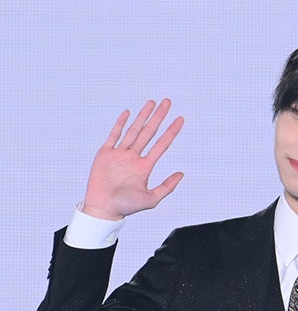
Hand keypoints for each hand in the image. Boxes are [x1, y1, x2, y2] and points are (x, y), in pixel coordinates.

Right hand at [82, 100, 184, 220]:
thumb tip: (182, 174)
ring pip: (134, 130)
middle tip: (168, 102)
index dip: (171, 131)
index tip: (181, 119)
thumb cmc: (127, 207)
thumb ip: (167, 186)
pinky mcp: (105, 153)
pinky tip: (128, 113)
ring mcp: (120, 154)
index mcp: (145, 167)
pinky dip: (120, 124)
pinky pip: (114, 135)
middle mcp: (134, 158)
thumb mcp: (152, 199)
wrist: (104, 208)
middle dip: (159, 117)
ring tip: (152, 103)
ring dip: (143, 116)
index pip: (162, 144)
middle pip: (149, 132)